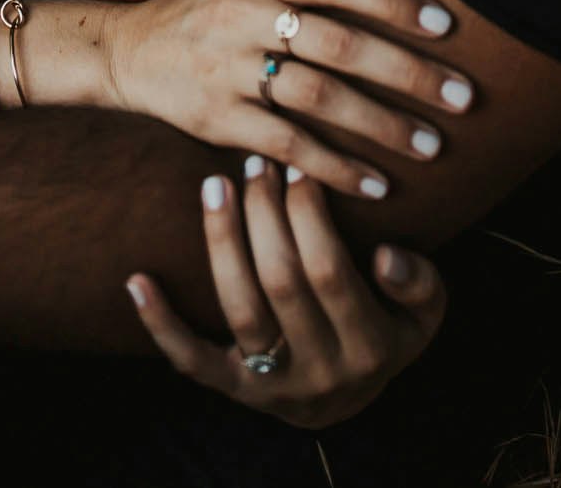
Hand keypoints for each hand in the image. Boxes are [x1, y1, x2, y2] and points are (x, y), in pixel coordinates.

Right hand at [103, 0, 473, 195]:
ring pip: (317, 98)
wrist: (129, 51)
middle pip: (337, 42)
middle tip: (463, 97)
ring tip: (433, 147)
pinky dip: (335, 167)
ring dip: (381, 125)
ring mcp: (228, 69)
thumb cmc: (204, 4)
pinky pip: (286, 146)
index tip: (446, 25)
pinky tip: (377, 184)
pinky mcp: (217, 118)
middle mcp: (243, 16)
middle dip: (406, 72)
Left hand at [127, 159, 446, 427]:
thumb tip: (386, 257)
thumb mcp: (423, 314)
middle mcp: (319, 371)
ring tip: (216, 185)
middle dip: (265, 213)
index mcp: (368, 348)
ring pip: (240, 308)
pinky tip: (137, 281)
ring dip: (222, 241)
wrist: (349, 398)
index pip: (330, 271)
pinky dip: (161, 323)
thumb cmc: (385, 329)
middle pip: (281, 281)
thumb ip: (419, 284)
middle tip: (255, 162)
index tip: (297, 166)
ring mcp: (273, 386)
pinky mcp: (234, 391)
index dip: (310, 216)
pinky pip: (192, 360)